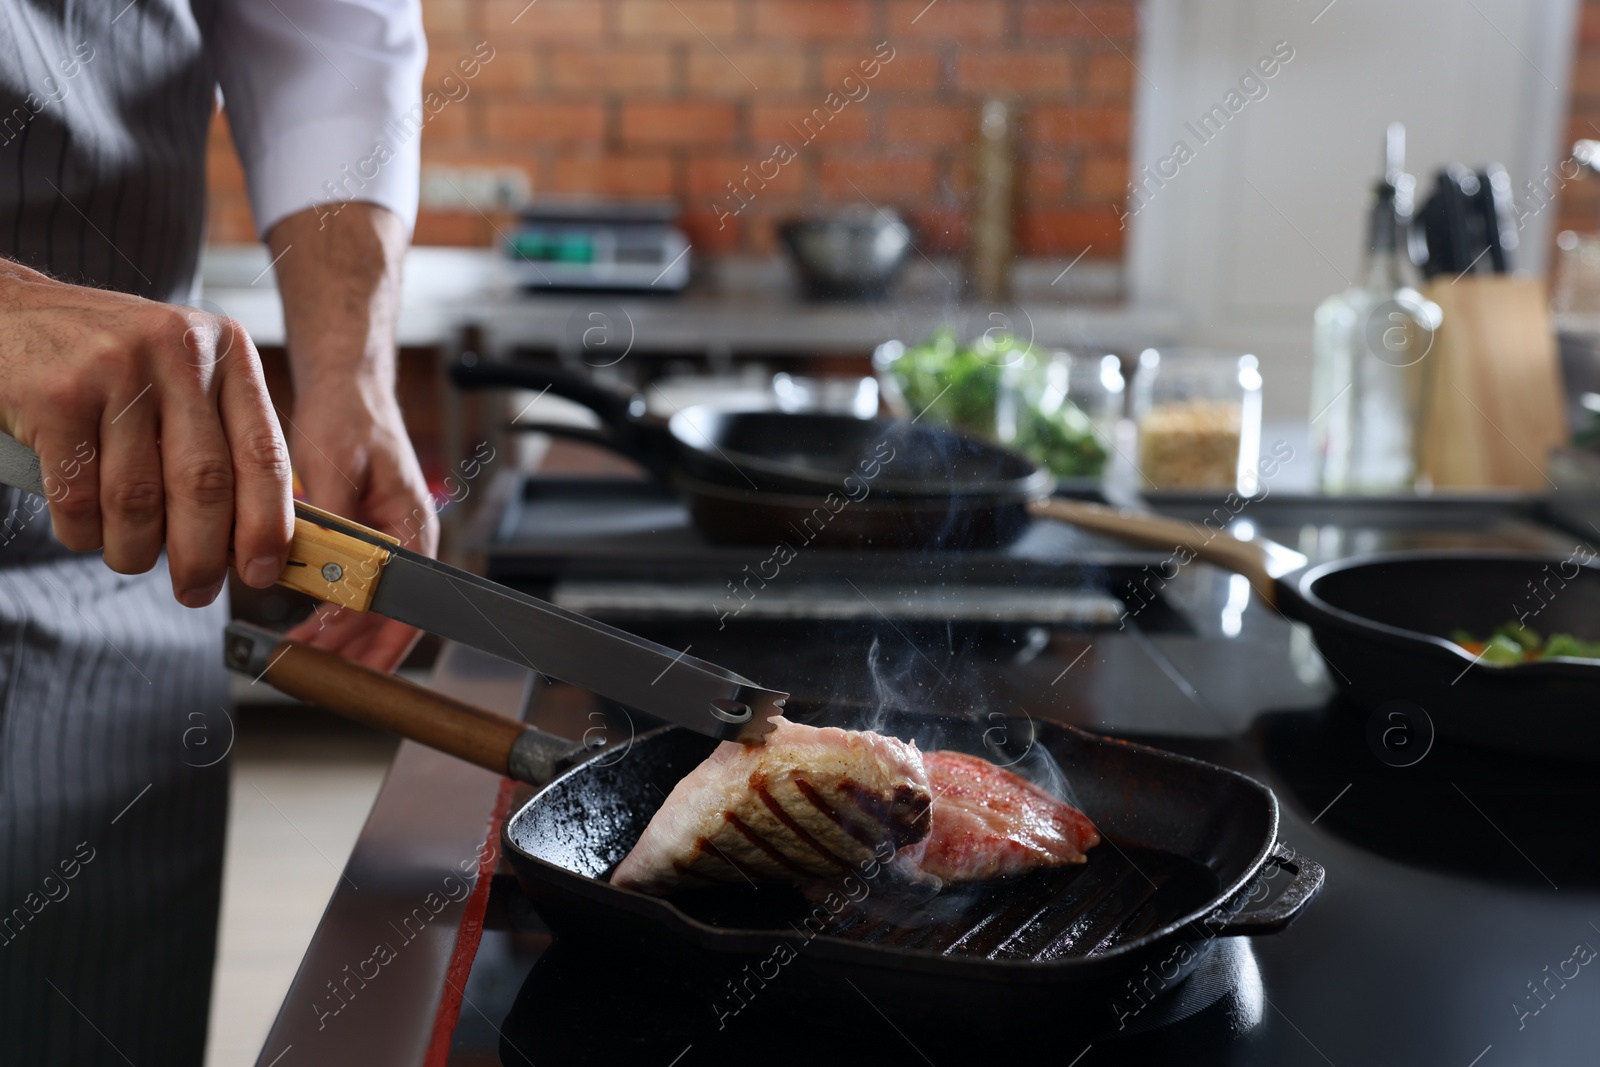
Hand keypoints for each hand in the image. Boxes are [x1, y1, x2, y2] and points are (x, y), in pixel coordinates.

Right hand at [0, 258, 292, 603]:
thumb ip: (222, 438)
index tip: (262, 571)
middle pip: (204, 484)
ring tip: (130, 557)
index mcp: (226, 351)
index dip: (267, 524)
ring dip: (135, 549)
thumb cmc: (110, 365)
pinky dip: (83, 532)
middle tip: (196, 591)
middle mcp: (178, 352)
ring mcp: (115, 369)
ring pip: (137, 499)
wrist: (9, 318)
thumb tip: (258, 537)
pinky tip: (84, 529)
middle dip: (202, 555)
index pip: (264, 452)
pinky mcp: (55, 396)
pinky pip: (78, 497)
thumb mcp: (182, 378)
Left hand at [283, 387, 436, 670]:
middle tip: (314, 670)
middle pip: (390, 616)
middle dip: (355, 651)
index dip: (378, 640)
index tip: (345, 659)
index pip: (406, 602)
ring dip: (340, 637)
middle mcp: (405, 542)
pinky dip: (330, 611)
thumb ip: (335, 526)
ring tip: (303, 655)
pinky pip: (353, 587)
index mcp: (413, 528)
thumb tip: (327, 576)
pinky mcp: (362, 540)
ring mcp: (385, 544)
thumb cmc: (350, 418)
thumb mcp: (336, 469)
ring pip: (370, 608)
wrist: (346, 388)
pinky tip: (305, 625)